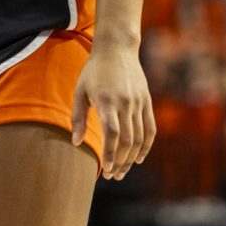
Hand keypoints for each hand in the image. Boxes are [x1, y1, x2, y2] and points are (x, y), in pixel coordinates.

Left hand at [71, 46, 156, 180]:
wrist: (117, 49)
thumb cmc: (94, 71)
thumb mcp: (80, 91)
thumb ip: (78, 117)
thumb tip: (76, 142)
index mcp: (106, 100)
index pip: (112, 133)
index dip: (110, 153)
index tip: (106, 170)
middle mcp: (125, 103)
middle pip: (127, 140)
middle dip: (120, 162)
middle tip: (112, 176)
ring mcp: (138, 102)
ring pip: (139, 138)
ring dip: (131, 158)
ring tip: (121, 171)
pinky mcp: (147, 101)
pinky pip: (150, 129)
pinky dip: (146, 146)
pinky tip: (139, 159)